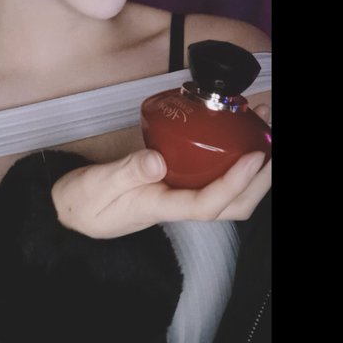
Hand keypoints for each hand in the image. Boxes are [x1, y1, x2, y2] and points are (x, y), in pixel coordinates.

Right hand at [52, 104, 271, 238]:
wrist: (71, 213)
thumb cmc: (84, 201)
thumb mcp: (98, 184)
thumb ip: (126, 172)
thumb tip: (158, 161)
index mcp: (161, 207)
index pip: (208, 203)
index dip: (235, 182)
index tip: (254, 156)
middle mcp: (178, 205)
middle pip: (233, 206)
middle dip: (260, 181)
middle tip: (271, 140)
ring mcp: (179, 196)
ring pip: (229, 194)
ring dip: (253, 170)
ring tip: (260, 129)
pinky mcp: (176, 184)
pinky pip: (214, 177)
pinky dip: (233, 159)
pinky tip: (234, 135)